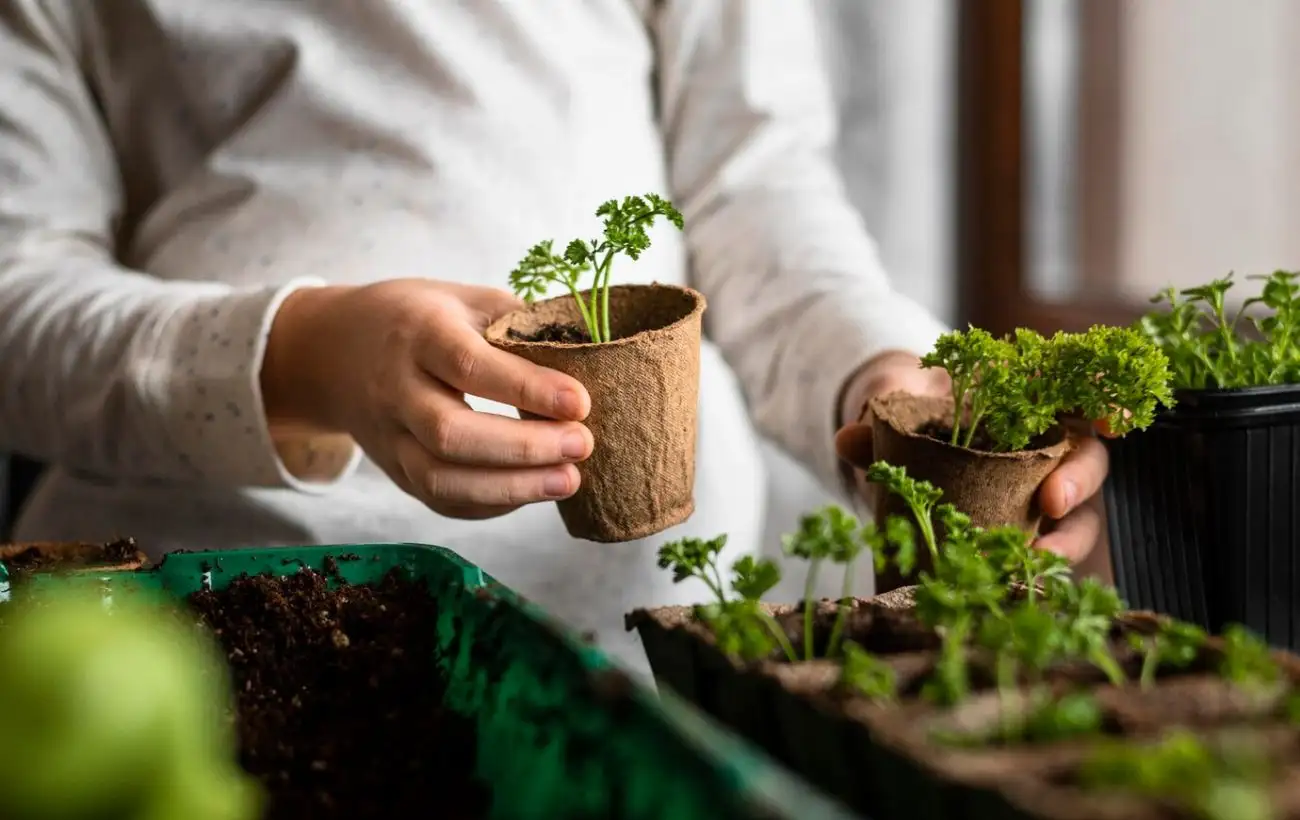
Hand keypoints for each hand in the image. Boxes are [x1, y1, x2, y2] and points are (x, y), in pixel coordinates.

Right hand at [261, 279, 593, 518]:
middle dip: (524, 447)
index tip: (580, 402)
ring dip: (511, 488)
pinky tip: (533, 492)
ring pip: (441, 479)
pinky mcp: (394, 471)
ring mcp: (389, 437)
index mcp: (417, 333)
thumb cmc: (417, 318)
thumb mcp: (463, 298)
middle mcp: (395, 388)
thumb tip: (592, 349)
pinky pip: (440, 500)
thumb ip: (518, 324)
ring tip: (569, 480)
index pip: (468, 365)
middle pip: (451, 432)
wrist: (331, 350)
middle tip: (583, 444)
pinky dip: (490, 504)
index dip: (526, 388)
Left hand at [833, 350, 1109, 563]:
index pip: (1078, 388)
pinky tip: (1023, 584)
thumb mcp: (894, 411)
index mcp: (1025, 396)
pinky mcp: (1029, 532)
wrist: (897, 445)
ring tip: (1039, 560)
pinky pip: (1047, 551)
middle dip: (1079, 479)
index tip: (1114, 418)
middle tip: (1053, 502)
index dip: (1103, 398)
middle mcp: (1049, 442)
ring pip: (1078, 514)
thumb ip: (879, 420)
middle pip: (1087, 456)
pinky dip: (1041, 568)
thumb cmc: (913, 414)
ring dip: (1067, 539)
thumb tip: (848, 439)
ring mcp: (1044, 489)